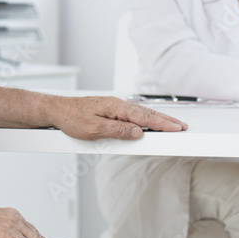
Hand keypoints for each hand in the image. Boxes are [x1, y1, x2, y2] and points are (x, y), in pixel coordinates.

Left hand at [50, 96, 187, 139]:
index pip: (144, 117)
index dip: (162, 124)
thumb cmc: (71, 118)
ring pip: (141, 113)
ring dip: (157, 119)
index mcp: (116, 107)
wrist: (56, 110)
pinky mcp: (110, 110)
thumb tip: (137, 132)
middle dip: (166, 120)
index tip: (177, 128)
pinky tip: (149, 121)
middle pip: (146, 113)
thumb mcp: (94, 129)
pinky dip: (145, 118)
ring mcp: (114, 107)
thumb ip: (118, 131)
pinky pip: (133, 114)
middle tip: (182, 126)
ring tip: (171, 124)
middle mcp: (117, 104)